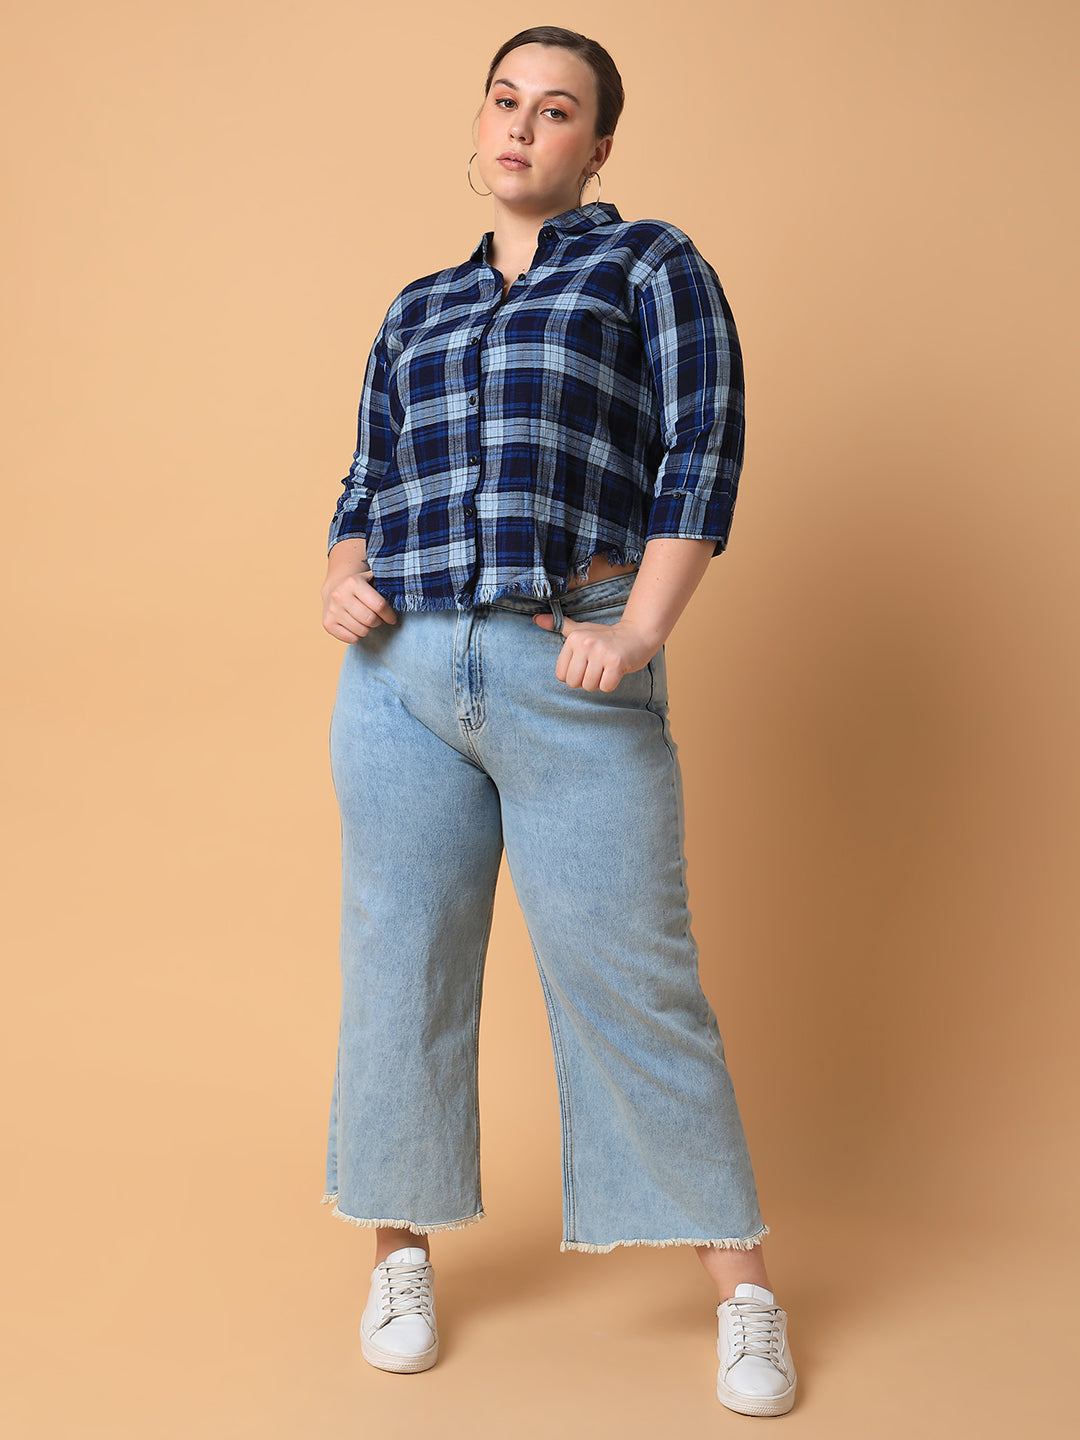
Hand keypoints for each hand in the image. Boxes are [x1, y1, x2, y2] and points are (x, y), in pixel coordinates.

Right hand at [322, 568, 397, 642]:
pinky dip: (357, 635)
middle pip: (370, 620)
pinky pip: (351, 639)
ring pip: (361, 631)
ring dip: (368, 629)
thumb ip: (386, 583)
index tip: (392, 618)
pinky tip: (355, 626)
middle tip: (378, 619)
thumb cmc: (359, 587)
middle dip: (378, 622)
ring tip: (366, 621)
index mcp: (353, 582)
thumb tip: (406, 591)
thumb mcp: (371, 578)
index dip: (389, 615)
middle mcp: (340, 595)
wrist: (333, 590)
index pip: (379, 605)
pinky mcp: (327, 623)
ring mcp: (332, 610)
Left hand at [531, 612, 658, 690]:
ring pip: (590, 686)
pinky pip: (605, 687)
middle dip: (586, 680)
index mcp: (573, 638)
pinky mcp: (616, 663)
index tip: (586, 662)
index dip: (574, 674)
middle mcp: (585, 643)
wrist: (638, 634)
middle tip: (597, 666)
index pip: (561, 675)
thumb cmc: (606, 636)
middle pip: (574, 683)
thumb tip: (536, 619)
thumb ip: (560, 626)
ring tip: (606, 667)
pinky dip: (611, 683)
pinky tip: (615, 670)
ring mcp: (601, 652)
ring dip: (599, 682)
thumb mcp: (581, 629)